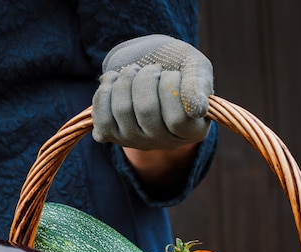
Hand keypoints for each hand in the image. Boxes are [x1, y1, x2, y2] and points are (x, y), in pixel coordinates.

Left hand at [92, 34, 212, 150]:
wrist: (146, 61)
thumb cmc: (176, 65)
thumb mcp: (195, 67)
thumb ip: (199, 85)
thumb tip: (197, 110)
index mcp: (191, 131)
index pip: (178, 119)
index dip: (171, 87)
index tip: (173, 73)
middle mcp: (163, 142)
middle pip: (146, 111)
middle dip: (146, 77)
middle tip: (152, 68)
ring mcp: (135, 142)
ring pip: (122, 110)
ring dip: (126, 79)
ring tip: (134, 72)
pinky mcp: (111, 136)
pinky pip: (101, 118)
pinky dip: (104, 92)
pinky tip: (113, 81)